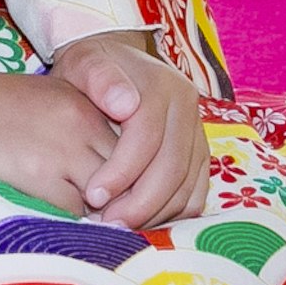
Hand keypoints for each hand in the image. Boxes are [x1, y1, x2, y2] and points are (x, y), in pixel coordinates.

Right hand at [0, 31, 117, 214]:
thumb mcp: (47, 100)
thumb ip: (83, 128)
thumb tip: (110, 176)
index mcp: (87, 103)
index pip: (134, 148)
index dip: (133, 178)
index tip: (128, 200)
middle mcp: (83, 122)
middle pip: (129, 173)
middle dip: (126, 200)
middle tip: (120, 224)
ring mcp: (62, 148)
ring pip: (108, 196)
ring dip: (103, 216)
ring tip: (95, 232)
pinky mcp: (37, 174)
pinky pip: (74, 212)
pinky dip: (74, 225)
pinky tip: (65, 230)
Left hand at [51, 33, 210, 229]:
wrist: (117, 59)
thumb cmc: (92, 67)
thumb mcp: (85, 63)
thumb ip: (100, 79)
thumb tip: (125, 105)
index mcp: (160, 85)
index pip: (147, 137)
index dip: (121, 172)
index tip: (92, 196)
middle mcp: (187, 106)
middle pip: (173, 167)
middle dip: (139, 202)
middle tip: (107, 223)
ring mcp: (198, 129)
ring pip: (188, 184)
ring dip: (156, 212)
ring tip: (120, 225)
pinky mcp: (200, 150)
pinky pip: (197, 190)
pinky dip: (173, 211)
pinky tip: (143, 219)